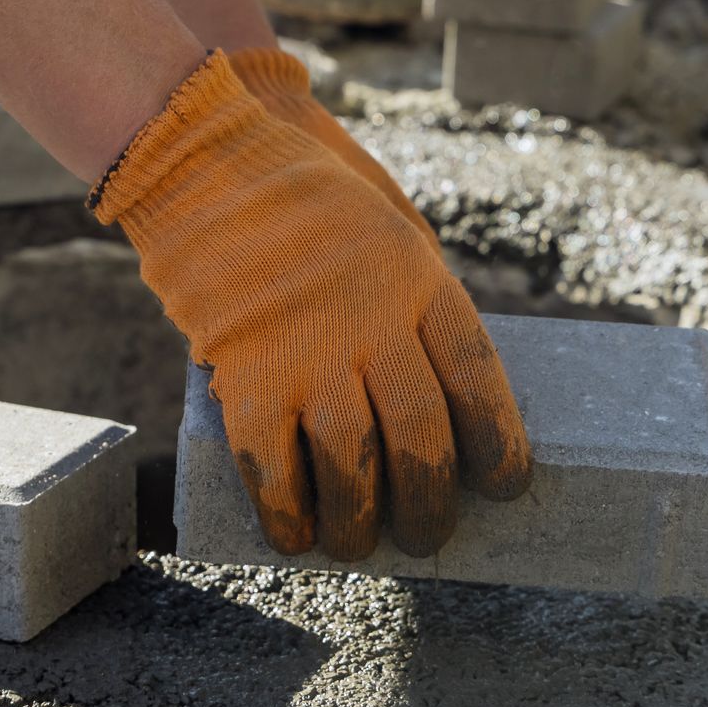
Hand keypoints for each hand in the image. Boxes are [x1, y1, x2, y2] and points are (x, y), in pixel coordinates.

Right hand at [92, 52, 531, 559]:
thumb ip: (414, 301)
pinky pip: (273, 466)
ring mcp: (305, 350)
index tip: (505, 484)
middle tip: (428, 535)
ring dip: (361, 522)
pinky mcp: (244, 373)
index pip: (478, 379)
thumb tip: (439, 400)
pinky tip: (295, 537)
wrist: (202, 161)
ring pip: (354, 464)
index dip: (499, 444)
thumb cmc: (301, 196)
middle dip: (430, 503)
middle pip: (421, 436)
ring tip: (359, 544)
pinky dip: (286, 513)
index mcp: (417, 278)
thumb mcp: (389, 227)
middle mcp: (370, 320)